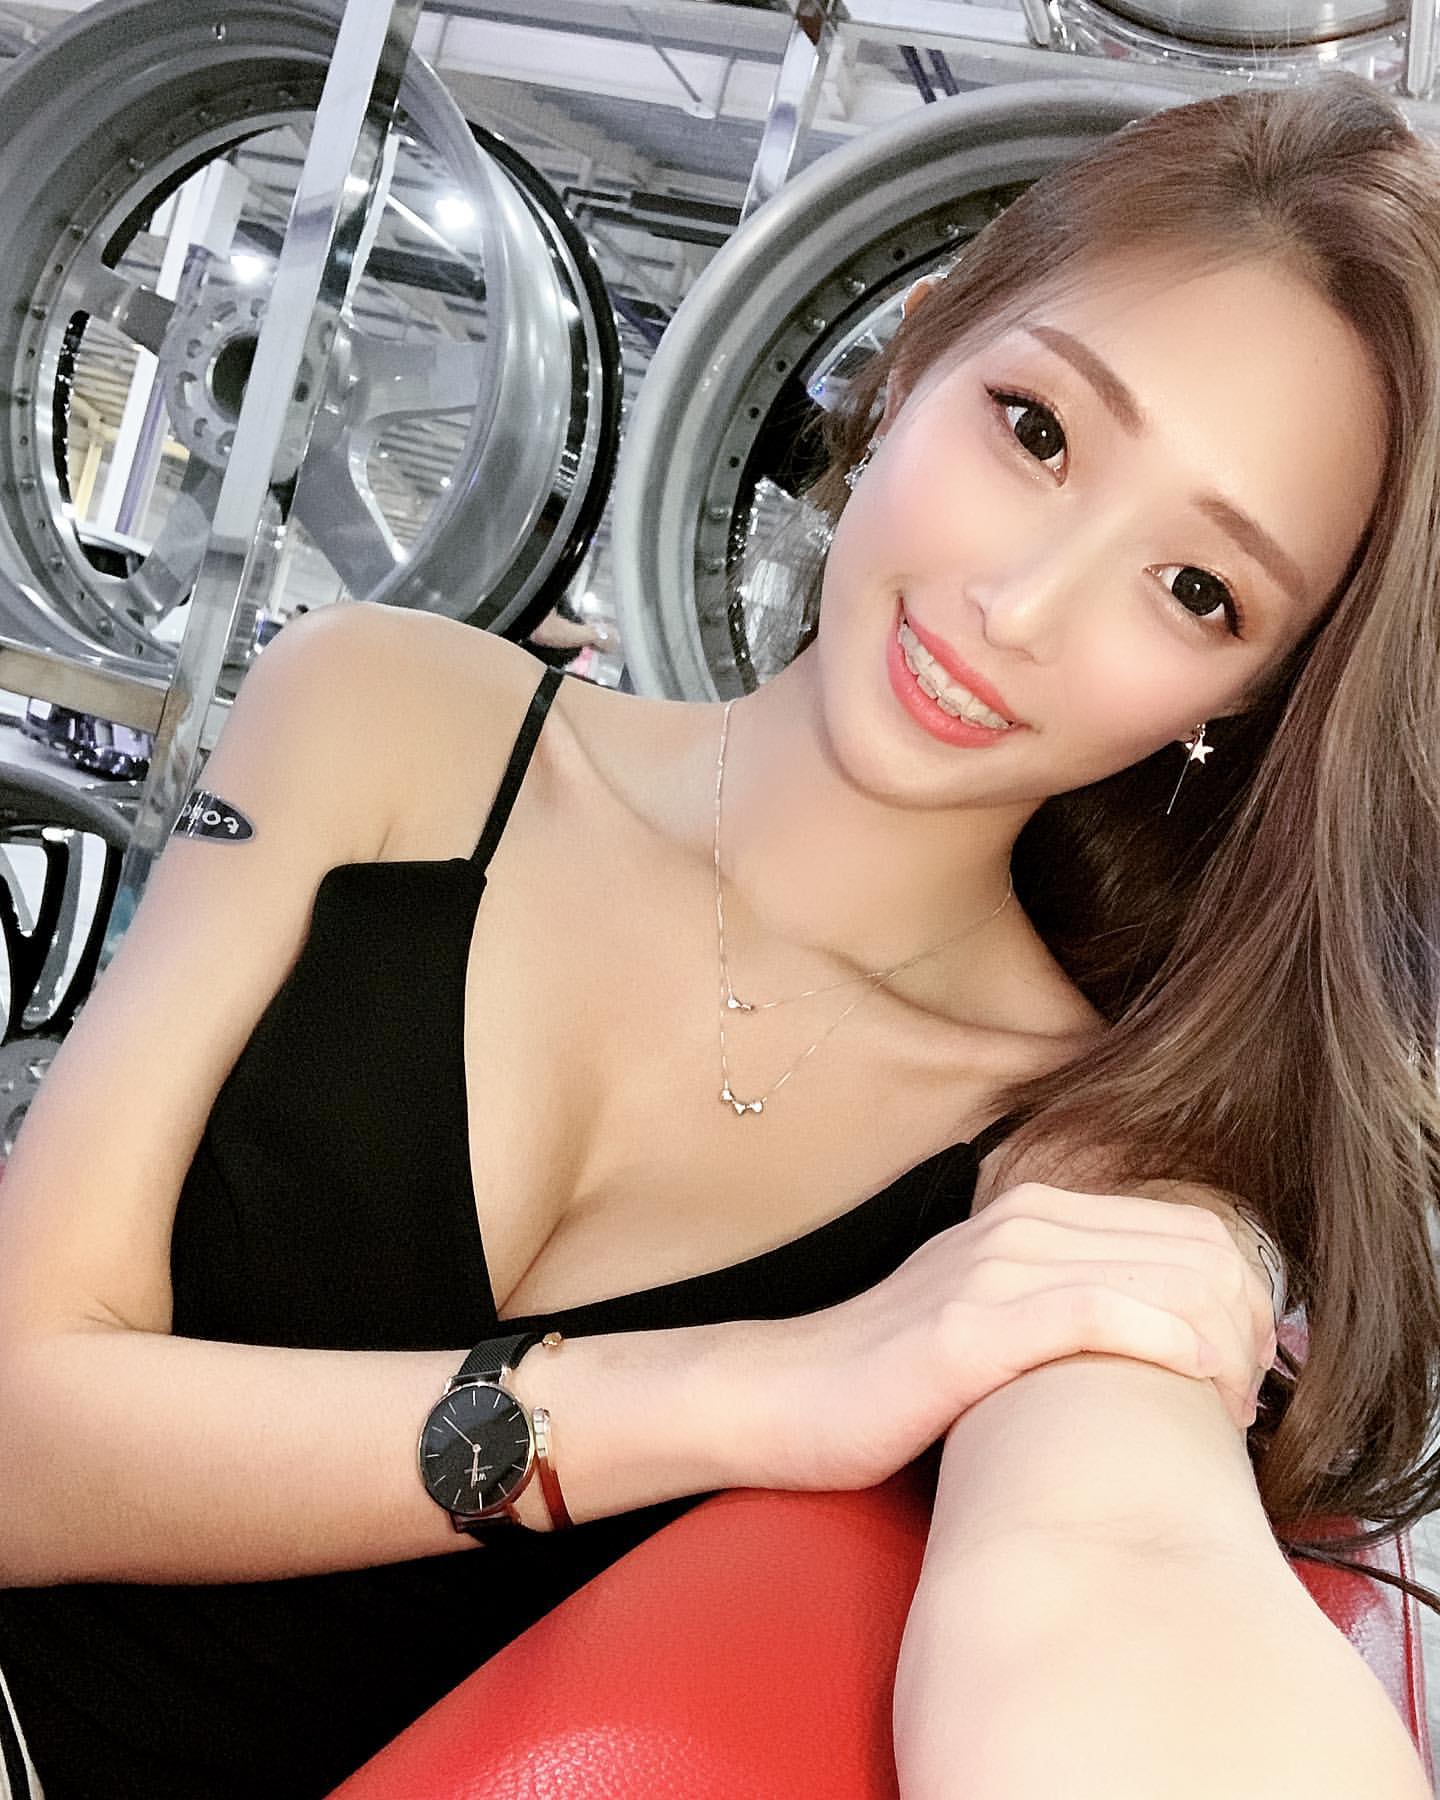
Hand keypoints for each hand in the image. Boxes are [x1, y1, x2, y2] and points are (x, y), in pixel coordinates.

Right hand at [766, 1181, 1278, 1493]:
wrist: (780, 1397)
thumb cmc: (890, 1379)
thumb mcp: (988, 1312)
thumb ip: (1065, 1298)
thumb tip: (1166, 1332)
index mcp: (1033, 1213)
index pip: (1190, 1228)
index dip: (1246, 1298)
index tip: (1250, 1369)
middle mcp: (1020, 1224)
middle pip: (1194, 1247)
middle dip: (1251, 1325)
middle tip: (1253, 1397)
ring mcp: (992, 1269)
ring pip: (1161, 1276)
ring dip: (1223, 1345)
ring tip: (1230, 1408)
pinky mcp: (968, 1329)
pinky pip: (1096, 1314)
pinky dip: (1164, 1344)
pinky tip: (1191, 1385)